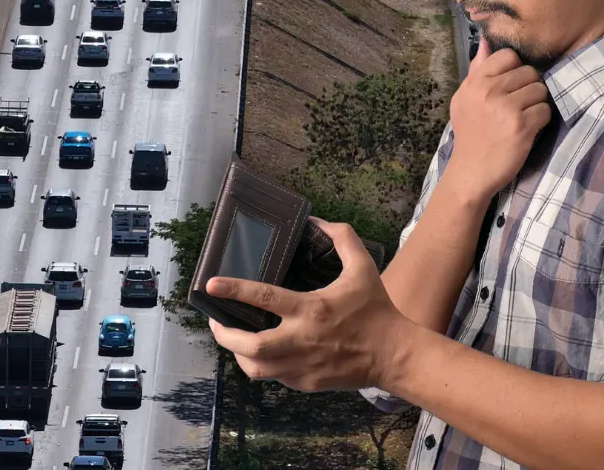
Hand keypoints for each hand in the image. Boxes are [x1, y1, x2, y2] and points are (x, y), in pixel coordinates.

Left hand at [206, 218, 412, 392]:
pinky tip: (260, 352)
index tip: (211, 285)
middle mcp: (301, 340)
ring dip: (238, 354)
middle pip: (250, 345)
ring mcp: (301, 366)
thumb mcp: (363, 267)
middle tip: (215, 320)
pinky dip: (261, 365)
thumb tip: (318, 221)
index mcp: (311, 309)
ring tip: (233, 338)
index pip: (264, 298)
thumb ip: (342, 239)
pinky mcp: (305, 383)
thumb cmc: (376, 310)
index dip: (234, 289)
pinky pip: (273, 377)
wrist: (393, 355)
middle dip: (224, 334)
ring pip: (255, 368)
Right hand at [446, 36, 551, 198]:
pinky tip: (529, 129)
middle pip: (529, 72)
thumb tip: (486, 40)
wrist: (471, 172)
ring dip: (537, 103)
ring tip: (525, 116)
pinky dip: (541, 120)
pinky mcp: (521, 126)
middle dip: (529, 87)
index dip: (515, 69)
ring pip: (540, 90)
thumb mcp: (464, 99)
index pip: (508, 56)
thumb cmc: (470, 133)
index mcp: (474, 83)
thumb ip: (478, 70)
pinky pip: (545, 110)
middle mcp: (488, 91)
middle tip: (520, 104)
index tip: (511, 85)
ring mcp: (505, 108)